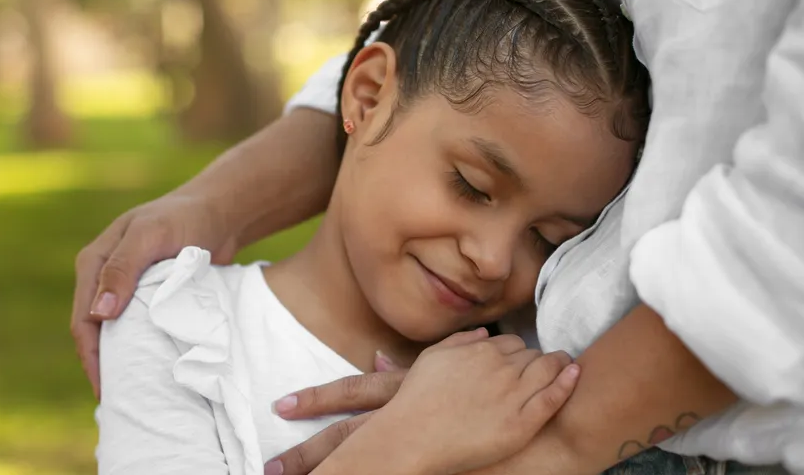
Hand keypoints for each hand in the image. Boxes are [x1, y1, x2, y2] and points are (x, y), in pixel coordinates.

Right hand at [72, 193, 237, 397]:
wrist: (218, 212)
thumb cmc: (183, 218)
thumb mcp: (151, 236)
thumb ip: (123, 268)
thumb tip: (100, 313)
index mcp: (93, 262)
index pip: (83, 319)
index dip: (91, 356)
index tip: (105, 388)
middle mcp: (104, 277)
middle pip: (95, 332)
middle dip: (102, 365)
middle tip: (118, 400)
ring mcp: (126, 288)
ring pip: (116, 333)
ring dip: (122, 360)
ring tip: (133, 394)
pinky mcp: (149, 296)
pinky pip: (138, 329)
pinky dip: (141, 349)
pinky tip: (152, 372)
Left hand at [269, 330, 578, 474]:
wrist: (549, 429)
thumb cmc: (501, 393)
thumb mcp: (455, 373)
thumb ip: (415, 367)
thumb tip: (372, 356)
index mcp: (406, 399)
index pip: (354, 396)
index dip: (317, 399)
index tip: (280, 405)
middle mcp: (405, 427)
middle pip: (348, 441)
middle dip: (308, 455)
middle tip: (270, 468)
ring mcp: (420, 458)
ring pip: (366, 471)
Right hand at [371, 331, 578, 474]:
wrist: (412, 436)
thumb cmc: (416, 399)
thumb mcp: (432, 357)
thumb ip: (459, 341)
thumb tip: (484, 334)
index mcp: (480, 351)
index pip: (514, 343)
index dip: (519, 353)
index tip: (520, 363)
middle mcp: (500, 368)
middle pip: (533, 355)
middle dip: (539, 359)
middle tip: (545, 369)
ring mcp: (512, 395)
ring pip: (548, 369)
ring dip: (559, 365)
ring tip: (566, 368)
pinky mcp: (521, 423)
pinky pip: (552, 398)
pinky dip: (567, 383)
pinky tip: (575, 374)